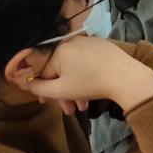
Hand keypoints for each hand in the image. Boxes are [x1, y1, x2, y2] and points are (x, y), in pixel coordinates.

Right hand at [27, 36, 152, 112]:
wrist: (126, 77)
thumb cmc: (90, 84)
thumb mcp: (61, 90)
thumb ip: (39, 88)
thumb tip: (26, 84)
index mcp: (58, 50)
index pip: (44, 72)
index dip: (44, 90)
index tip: (47, 103)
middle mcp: (72, 42)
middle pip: (61, 70)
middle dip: (63, 93)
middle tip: (69, 110)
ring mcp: (88, 42)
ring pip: (75, 68)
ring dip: (76, 89)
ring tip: (82, 107)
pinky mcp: (102, 45)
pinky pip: (87, 62)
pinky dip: (86, 77)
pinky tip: (90, 93)